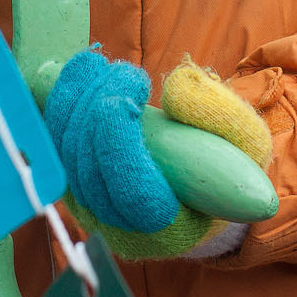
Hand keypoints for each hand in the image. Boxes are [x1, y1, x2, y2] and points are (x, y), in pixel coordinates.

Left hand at [44, 52, 274, 258]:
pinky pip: (51, 141)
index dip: (119, 148)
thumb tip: (176, 87)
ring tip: (104, 67)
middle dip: (98, 113)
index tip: (124, 103)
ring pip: (64, 154)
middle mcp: (119, 226)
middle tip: (124, 73)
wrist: (201, 177)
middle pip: (89, 172)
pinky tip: (83, 70)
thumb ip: (220, 115)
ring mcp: (88, 204)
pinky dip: (61, 101)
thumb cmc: (228, 164)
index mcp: (169, 229)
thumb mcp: (245, 140)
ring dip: (77, 102)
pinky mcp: (70, 178)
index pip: (130, 197)